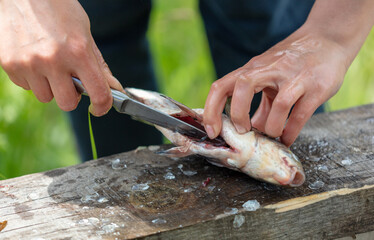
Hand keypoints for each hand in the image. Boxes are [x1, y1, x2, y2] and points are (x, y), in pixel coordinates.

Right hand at [0, 0, 122, 115]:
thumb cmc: (58, 9)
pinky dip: (33, 78)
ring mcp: (28, 63)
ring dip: (50, 87)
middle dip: (72, 97)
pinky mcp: (9, 63)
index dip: (102, 106)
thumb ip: (98, 64)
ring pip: (45, 97)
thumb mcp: (84, 33)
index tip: (99, 108)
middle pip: (67, 104)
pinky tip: (33, 58)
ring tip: (49, 64)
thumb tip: (113, 88)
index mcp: (78, 52)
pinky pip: (26, 86)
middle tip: (70, 81)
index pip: (98, 94)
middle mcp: (53, 60)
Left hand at [203, 27, 347, 145]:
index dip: (211, 111)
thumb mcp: (269, 78)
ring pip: (279, 105)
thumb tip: (253, 130)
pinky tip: (287, 138)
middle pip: (242, 86)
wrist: (327, 40)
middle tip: (244, 131)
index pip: (221, 86)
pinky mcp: (316, 87)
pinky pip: (300, 115)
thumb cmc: (292, 62)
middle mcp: (270, 70)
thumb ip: (260, 104)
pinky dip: (290, 133)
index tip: (212, 131)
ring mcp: (294, 77)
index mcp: (253, 69)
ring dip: (271, 127)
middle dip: (238, 115)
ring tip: (273, 135)